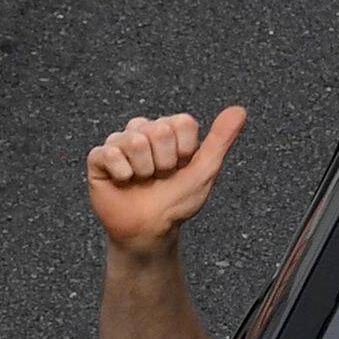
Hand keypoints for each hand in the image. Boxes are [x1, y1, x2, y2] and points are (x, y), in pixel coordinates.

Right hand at [87, 107, 243, 257]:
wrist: (150, 229)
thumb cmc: (178, 200)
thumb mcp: (205, 171)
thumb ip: (220, 139)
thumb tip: (239, 109)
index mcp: (169, 130)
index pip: (182, 122)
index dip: (186, 150)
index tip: (182, 167)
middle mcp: (144, 130)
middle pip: (159, 130)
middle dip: (165, 161)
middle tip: (160, 176)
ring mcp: (120, 142)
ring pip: (134, 140)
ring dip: (144, 170)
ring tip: (143, 179)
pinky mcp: (98, 158)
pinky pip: (108, 153)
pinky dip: (122, 174)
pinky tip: (124, 182)